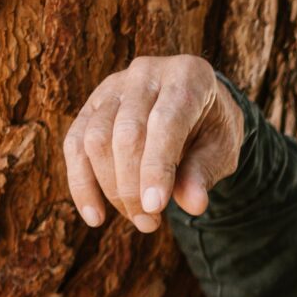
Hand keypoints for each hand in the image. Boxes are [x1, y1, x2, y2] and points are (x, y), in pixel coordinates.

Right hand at [61, 54, 244, 233]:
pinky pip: (75, 144)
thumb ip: (204, 172)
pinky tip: (95, 216)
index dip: (156, 167)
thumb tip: (194, 205)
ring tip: (138, 220)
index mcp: (187, 75)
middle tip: (149, 224)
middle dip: (133, 186)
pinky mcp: (92, 104)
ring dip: (111, 189)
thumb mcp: (221, 149)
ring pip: (96, 140)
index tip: (155, 207)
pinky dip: (81, 184)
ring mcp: (114, 85)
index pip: (164, 122)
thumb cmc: (212, 128)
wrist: (197, 105)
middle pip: (126, 133)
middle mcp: (146, 73)